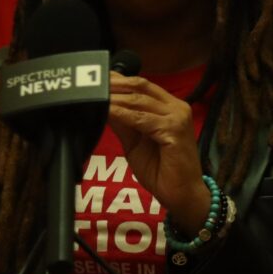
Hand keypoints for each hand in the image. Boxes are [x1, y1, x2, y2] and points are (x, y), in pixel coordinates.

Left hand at [107, 73, 210, 230]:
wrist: (181, 194)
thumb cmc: (161, 170)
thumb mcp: (135, 142)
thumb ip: (123, 122)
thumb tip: (103, 105)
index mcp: (170, 106)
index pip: (142, 85)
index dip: (119, 80)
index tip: (97, 79)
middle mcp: (176, 107)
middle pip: (141, 87)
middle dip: (114, 85)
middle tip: (91, 84)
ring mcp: (177, 117)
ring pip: (139, 101)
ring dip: (115, 98)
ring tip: (94, 96)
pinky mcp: (174, 130)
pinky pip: (142, 119)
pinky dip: (122, 114)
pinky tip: (107, 111)